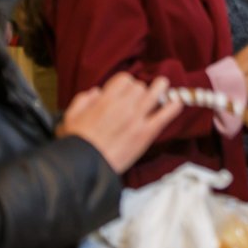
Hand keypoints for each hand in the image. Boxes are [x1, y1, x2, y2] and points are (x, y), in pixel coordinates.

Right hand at [57, 74, 181, 173]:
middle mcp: (124, 105)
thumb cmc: (76, 144)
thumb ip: (83, 100)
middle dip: (139, 89)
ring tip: (163, 86)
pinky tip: (177, 102)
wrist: (86, 167)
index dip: (125, 83)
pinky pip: (164, 116)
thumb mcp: (70, 117)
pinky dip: (173, 108)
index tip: (125, 89)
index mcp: (105, 99)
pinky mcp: (146, 134)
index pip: (124, 79)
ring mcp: (137, 119)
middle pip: (139, 87)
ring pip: (154, 94)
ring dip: (160, 88)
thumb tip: (96, 93)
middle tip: (139, 96)